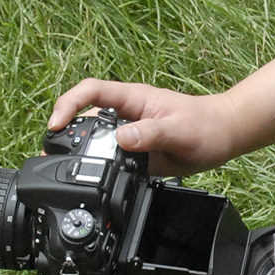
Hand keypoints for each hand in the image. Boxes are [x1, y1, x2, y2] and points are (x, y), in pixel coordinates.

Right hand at [50, 79, 240, 176]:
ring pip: (95, 140)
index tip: (56, 124)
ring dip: (80, 153)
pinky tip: (95, 183)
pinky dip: (99, 169)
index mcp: (132, 99)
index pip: (90, 92)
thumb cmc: (205, 126)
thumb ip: (151, 134)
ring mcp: (129, 134)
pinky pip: (110, 159)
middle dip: (64, 133)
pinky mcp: (135, 153)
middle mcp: (126, 115)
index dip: (68, 104)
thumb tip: (122, 138)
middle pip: (85, 117)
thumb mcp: (179, 130)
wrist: (222, 135)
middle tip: (52, 156)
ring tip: (64, 172)